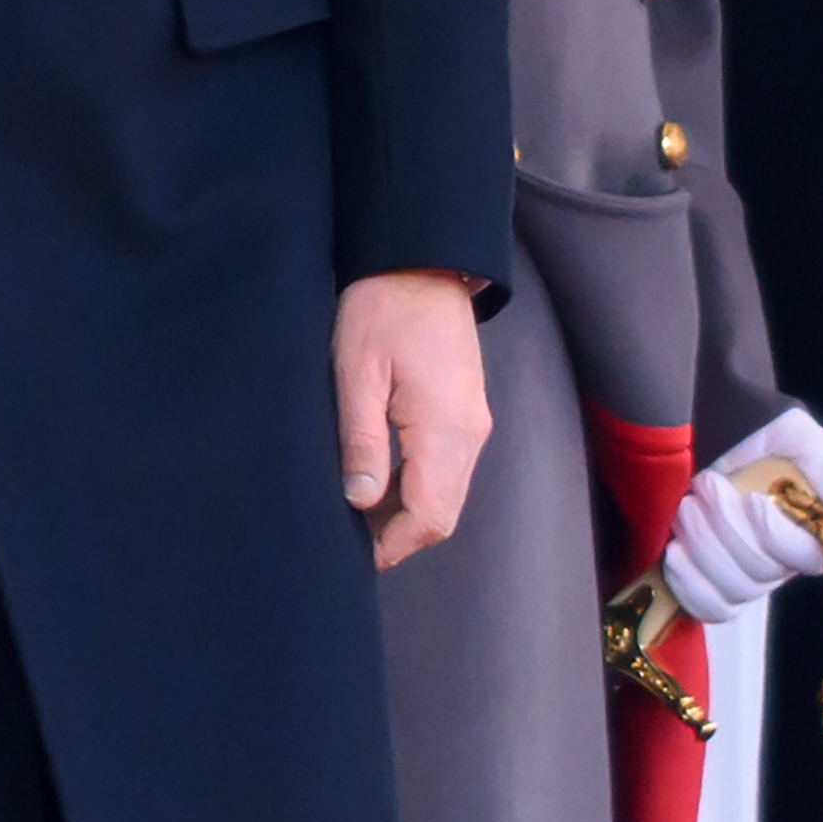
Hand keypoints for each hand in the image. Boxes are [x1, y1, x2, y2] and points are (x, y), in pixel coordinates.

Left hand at [331, 272, 488, 571]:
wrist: (422, 263)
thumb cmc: (383, 309)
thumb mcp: (357, 372)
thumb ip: (361, 439)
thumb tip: (360, 501)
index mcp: (446, 429)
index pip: (429, 516)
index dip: (392, 546)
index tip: (354, 558)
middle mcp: (470, 434)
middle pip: (443, 515)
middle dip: (400, 538)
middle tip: (350, 546)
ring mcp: (472, 425)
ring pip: (446, 496)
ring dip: (407, 516)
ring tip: (357, 519)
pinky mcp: (464, 414)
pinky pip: (447, 471)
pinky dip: (417, 490)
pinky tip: (379, 487)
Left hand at [661, 407, 822, 624]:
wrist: (706, 426)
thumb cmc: (757, 434)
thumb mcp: (799, 436)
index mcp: (808, 531)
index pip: (805, 557)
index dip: (777, 537)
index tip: (753, 500)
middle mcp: (779, 560)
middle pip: (760, 574)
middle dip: (726, 529)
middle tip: (706, 485)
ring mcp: (743, 575)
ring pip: (733, 590)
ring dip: (703, 547)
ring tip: (686, 508)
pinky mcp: (709, 584)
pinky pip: (708, 608)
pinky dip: (689, 584)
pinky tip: (674, 552)